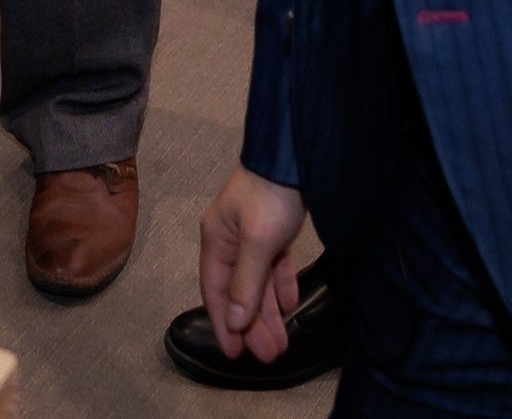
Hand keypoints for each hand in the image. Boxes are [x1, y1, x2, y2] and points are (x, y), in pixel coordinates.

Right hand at [199, 167, 317, 362]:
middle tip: (268, 356)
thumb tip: (235, 322)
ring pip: (259, 283)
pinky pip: (275, 267)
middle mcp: (231, 241)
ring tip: (281, 343)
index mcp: (217, 240)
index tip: (233, 354)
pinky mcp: (275, 230)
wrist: (295, 156)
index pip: (216, 291)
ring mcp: (254, 236)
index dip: (223, 323)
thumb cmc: (271, 196)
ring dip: (269, 312)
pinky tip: (289, 306)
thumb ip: (247, 283)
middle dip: (252, 325)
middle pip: (240, 292)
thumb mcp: (258, 242)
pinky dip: (281, 286)